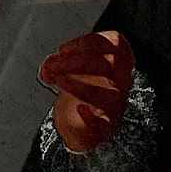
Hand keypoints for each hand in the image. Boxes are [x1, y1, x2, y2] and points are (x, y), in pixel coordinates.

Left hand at [39, 30, 134, 153]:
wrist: (83, 126)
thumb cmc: (81, 90)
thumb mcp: (74, 69)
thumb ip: (61, 61)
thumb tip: (50, 65)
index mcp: (117, 64)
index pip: (114, 43)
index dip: (86, 43)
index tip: (62, 49)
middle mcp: (121, 83)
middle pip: (108, 64)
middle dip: (74, 62)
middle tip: (52, 65)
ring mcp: (115, 106)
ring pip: (107, 93)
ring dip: (78, 86)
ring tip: (57, 81)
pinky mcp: (105, 128)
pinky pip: (104, 125)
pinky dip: (91, 118)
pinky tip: (81, 110)